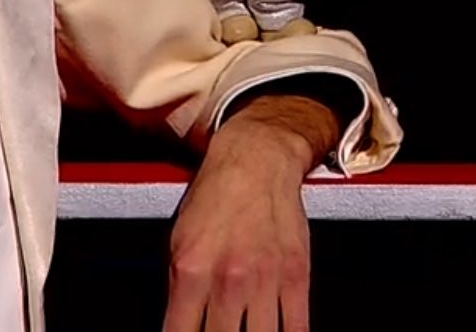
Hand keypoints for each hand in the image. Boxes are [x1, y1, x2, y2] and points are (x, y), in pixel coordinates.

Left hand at [164, 98, 326, 331]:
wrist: (257, 160)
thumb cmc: (215, 195)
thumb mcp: (178, 240)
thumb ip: (179, 289)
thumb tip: (181, 325)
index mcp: (191, 271)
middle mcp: (228, 280)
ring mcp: (265, 282)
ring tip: (243, 331)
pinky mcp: (296, 278)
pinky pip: (295, 328)